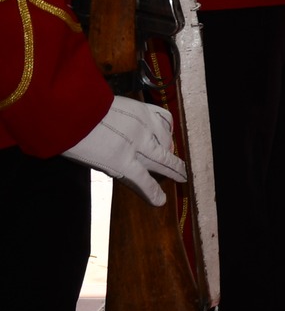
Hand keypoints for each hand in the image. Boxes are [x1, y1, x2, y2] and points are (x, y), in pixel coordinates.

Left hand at [63, 96, 187, 205]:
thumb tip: (129, 168)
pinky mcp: (143, 110)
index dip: (153, 192)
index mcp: (120, 161)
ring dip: (170, 150)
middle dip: (175, 170)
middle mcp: (137, 144)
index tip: (162, 200)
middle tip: (184, 176)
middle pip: (162, 160)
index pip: (143, 180)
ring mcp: (143, 126)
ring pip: (166, 141)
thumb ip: (115, 165)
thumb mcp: (93, 160)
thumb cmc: (77, 139)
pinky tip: (168, 132)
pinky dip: (168, 128)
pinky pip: (164, 119)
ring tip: (172, 155)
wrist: (74, 110)